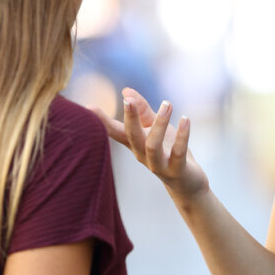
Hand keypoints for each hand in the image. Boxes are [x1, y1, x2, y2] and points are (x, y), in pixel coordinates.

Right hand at [90, 88, 208, 200]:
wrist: (187, 183)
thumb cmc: (168, 151)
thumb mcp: (155, 128)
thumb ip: (142, 110)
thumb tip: (126, 91)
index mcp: (135, 144)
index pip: (115, 130)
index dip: (101, 120)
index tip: (87, 108)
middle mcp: (142, 155)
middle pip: (131, 137)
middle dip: (130, 118)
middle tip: (128, 100)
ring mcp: (158, 165)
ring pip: (152, 146)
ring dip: (159, 124)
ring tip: (167, 104)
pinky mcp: (176, 170)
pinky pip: (178, 153)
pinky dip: (182, 136)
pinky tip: (186, 120)